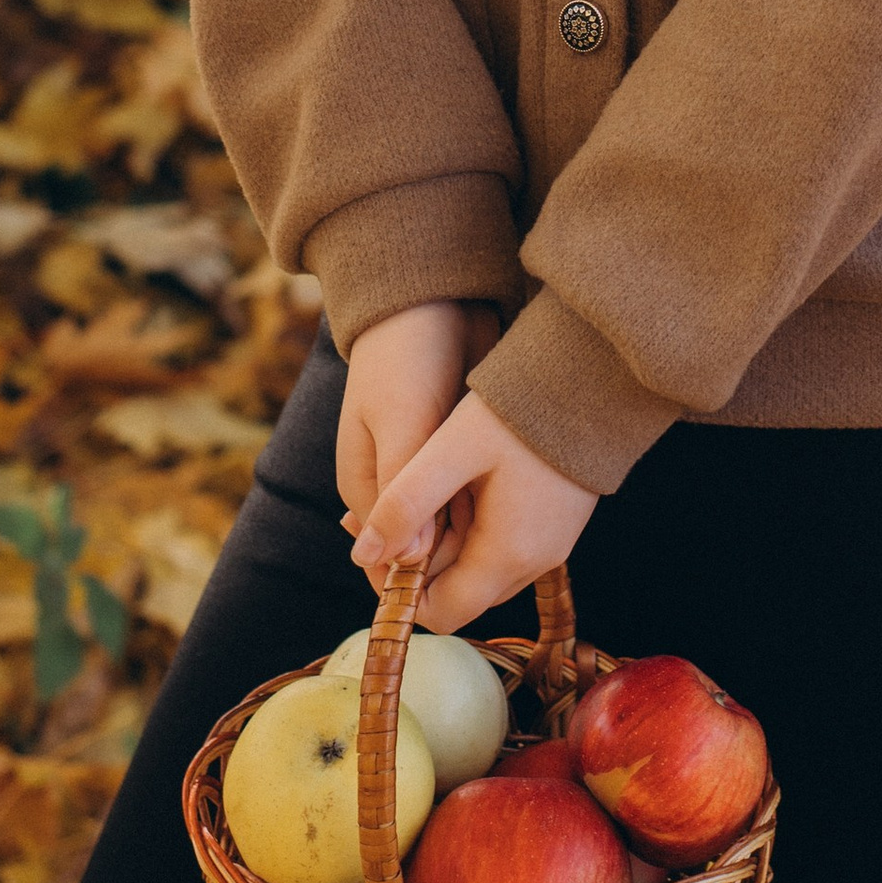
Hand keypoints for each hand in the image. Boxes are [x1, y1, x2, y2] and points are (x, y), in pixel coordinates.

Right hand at [335, 303, 497, 582]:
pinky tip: (516, 504)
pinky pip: (473, 498)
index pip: (386, 560)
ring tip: (512, 527)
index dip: (421, 581)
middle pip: (424, 550)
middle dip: (457, 557)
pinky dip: (489, 505)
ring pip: (453, 528)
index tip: (465, 582)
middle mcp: (392, 486)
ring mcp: (425, 471)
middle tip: (498, 551)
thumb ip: (408, 493)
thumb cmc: (406, 358)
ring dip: (477, 532)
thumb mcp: (405, 423)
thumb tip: (408, 561)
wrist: (433, 300)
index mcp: (365, 486)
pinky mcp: (456, 456)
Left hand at [353, 390, 595, 636]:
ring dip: (444, 547)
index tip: (376, 546)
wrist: (592, 380)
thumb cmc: (519, 412)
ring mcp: (551, 546)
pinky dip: (472, 532)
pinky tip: (456, 488)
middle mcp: (534, 563)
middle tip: (385, 514)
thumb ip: (405, 503)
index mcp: (506, 554)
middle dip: (417, 565)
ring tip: (417, 496)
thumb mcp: (450, 451)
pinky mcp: (556, 525)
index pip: (440, 614)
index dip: (398, 592)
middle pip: (459, 595)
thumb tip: (364, 554)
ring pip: (479, 572)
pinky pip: (503, 549)